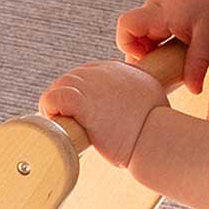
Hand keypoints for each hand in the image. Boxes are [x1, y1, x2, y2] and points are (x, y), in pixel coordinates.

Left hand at [41, 60, 166, 164]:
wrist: (157, 140)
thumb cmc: (155, 129)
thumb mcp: (152, 99)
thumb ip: (139, 93)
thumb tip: (131, 104)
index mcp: (120, 69)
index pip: (89, 74)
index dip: (84, 94)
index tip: (89, 113)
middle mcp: (104, 70)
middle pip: (72, 80)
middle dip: (70, 102)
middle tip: (77, 123)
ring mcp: (90, 83)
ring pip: (59, 87)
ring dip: (58, 107)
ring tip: (70, 126)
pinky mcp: (80, 100)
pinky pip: (51, 99)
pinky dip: (51, 111)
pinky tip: (62, 125)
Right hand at [117, 0, 208, 91]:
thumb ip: (197, 64)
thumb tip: (193, 90)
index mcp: (160, 11)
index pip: (125, 27)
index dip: (129, 48)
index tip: (152, 60)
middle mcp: (155, 6)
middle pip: (135, 35)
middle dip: (148, 54)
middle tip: (170, 65)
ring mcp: (161, 5)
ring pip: (147, 33)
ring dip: (159, 47)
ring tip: (181, 53)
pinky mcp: (170, 6)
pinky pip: (158, 27)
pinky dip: (167, 39)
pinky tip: (185, 43)